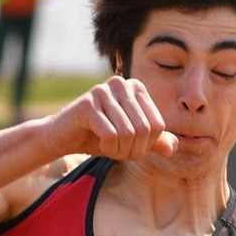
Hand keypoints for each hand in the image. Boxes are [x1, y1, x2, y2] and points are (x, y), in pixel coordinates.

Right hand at [47, 76, 177, 160]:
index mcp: (136, 87)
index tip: (130, 148)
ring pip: (128, 133)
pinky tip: (97, 141)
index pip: (158, 125)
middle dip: (133, 149)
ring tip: (108, 146)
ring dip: (119, 150)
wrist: (63, 137)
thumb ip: (153, 142)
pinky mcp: (87, 104)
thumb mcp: (131, 140)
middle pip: (144, 129)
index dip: (147, 145)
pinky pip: (110, 135)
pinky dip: (107, 147)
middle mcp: (121, 83)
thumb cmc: (98, 136)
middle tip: (118, 151)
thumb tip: (172, 147)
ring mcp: (103, 91)